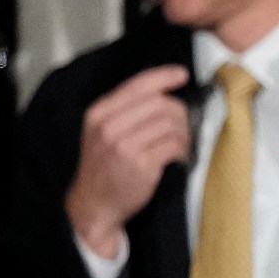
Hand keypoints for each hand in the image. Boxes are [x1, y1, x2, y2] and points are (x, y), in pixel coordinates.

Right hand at [65, 64, 192, 259]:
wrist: (94, 203)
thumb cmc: (104, 166)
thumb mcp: (102, 132)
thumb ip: (125, 111)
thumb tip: (162, 92)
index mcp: (99, 113)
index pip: (137, 85)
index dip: (163, 77)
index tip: (182, 74)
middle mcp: (109, 126)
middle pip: (160, 104)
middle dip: (180, 113)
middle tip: (184, 126)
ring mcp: (124, 146)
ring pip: (171, 124)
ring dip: (184, 133)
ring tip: (181, 144)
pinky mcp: (141, 165)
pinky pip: (174, 146)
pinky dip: (183, 150)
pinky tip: (179, 157)